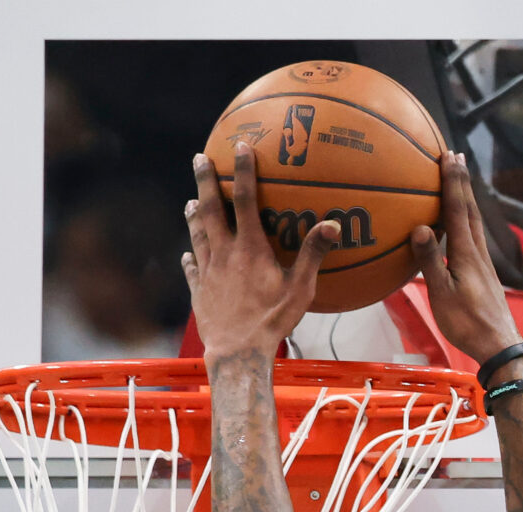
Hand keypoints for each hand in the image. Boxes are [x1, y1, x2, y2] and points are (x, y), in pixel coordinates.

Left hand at [183, 144, 338, 363]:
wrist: (237, 353)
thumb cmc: (272, 322)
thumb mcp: (300, 289)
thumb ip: (313, 254)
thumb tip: (333, 225)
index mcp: (249, 249)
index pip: (247, 200)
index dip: (244, 172)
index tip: (241, 147)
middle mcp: (224, 254)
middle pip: (211, 209)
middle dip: (205, 181)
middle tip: (199, 158)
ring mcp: (208, 272)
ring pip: (198, 235)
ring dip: (194, 215)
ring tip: (191, 201)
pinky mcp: (198, 292)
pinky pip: (192, 269)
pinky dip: (191, 258)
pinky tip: (189, 254)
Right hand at [409, 154, 522, 371]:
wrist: (498, 345)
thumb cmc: (467, 324)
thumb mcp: (442, 295)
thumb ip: (431, 261)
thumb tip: (420, 228)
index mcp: (467, 253)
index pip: (458, 209)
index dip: (452, 181)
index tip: (447, 156)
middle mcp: (478, 252)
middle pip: (470, 208)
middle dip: (462, 180)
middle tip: (456, 154)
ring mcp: (483, 262)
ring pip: (475, 221)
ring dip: (467, 197)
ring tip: (461, 179)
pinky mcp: (484, 272)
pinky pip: (474, 236)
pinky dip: (467, 219)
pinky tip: (464, 223)